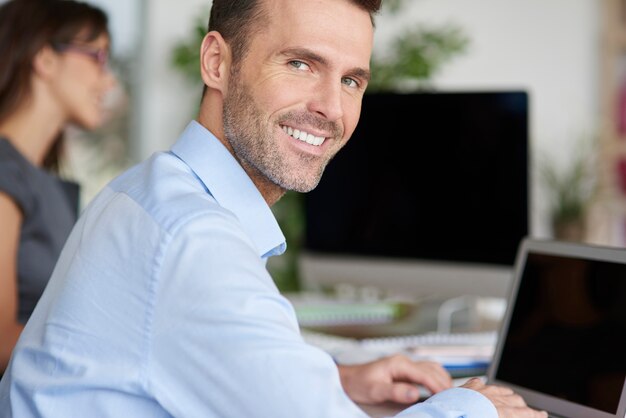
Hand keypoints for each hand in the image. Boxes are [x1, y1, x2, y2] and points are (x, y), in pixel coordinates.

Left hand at [337, 354, 451, 404]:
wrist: (348, 379)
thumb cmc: (359, 383)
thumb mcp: (376, 390)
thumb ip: (396, 391)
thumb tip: (415, 393)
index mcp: (399, 363)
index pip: (425, 373)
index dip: (437, 386)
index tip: (447, 397)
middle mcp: (404, 361)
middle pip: (432, 369)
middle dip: (444, 383)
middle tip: (454, 398)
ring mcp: (405, 365)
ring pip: (431, 368)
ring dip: (442, 379)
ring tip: (449, 394)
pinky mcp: (405, 370)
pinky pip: (426, 372)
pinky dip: (436, 379)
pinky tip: (438, 389)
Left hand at [460, 378, 547, 417]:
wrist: (446, 416)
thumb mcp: (498, 417)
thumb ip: (508, 414)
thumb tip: (514, 413)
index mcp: (503, 413)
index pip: (526, 413)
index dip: (535, 414)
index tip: (542, 414)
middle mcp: (495, 399)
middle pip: (516, 400)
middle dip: (522, 405)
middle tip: (525, 409)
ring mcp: (482, 391)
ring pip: (501, 390)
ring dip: (507, 395)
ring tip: (510, 399)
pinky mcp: (468, 386)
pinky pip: (480, 383)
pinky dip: (485, 387)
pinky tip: (484, 388)